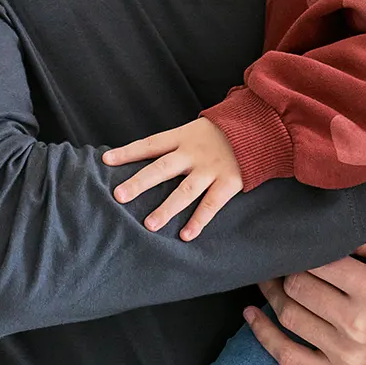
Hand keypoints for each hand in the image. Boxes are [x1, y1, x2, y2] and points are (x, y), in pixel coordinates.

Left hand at [103, 118, 244, 239]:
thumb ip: (175, 145)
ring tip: (149, 224)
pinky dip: (198, 221)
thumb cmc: (221, 133)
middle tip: (119, 195)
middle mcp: (194, 153)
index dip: (128, 152)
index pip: (150, 144)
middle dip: (140, 182)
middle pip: (162, 168)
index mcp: (183, 137)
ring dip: (167, 208)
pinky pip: (211, 205)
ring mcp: (211, 169)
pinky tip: (185, 235)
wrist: (259, 128)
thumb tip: (145, 159)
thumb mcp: (195, 130)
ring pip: (185, 191)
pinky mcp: (229, 182)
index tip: (106, 160)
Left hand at [244, 231, 365, 364]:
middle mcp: (358, 324)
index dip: (302, 250)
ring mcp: (346, 357)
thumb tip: (333, 226)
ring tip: (267, 279)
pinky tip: (253, 315)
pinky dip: (263, 335)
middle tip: (280, 260)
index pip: (318, 262)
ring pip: (289, 316)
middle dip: (284, 270)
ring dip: (271, 294)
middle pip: (297, 287)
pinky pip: (287, 358)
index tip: (296, 244)